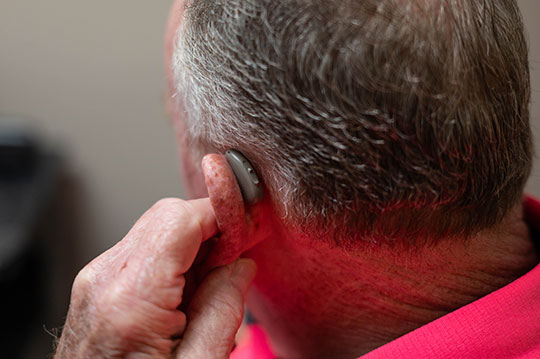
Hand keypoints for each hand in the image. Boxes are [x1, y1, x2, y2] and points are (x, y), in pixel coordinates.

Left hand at [54, 198, 256, 358]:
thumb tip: (241, 267)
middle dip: (209, 229)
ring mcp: (96, 280)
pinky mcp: (98, 285)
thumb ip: (223, 310)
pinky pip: (143, 250)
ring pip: (156, 229)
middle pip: (167, 216)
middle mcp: (105, 280)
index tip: (247, 227)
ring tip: (209, 285)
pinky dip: (173, 259)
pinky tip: (186, 291)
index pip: (180, 219)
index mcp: (132, 299)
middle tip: (235, 259)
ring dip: (192, 246)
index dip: (221, 214)